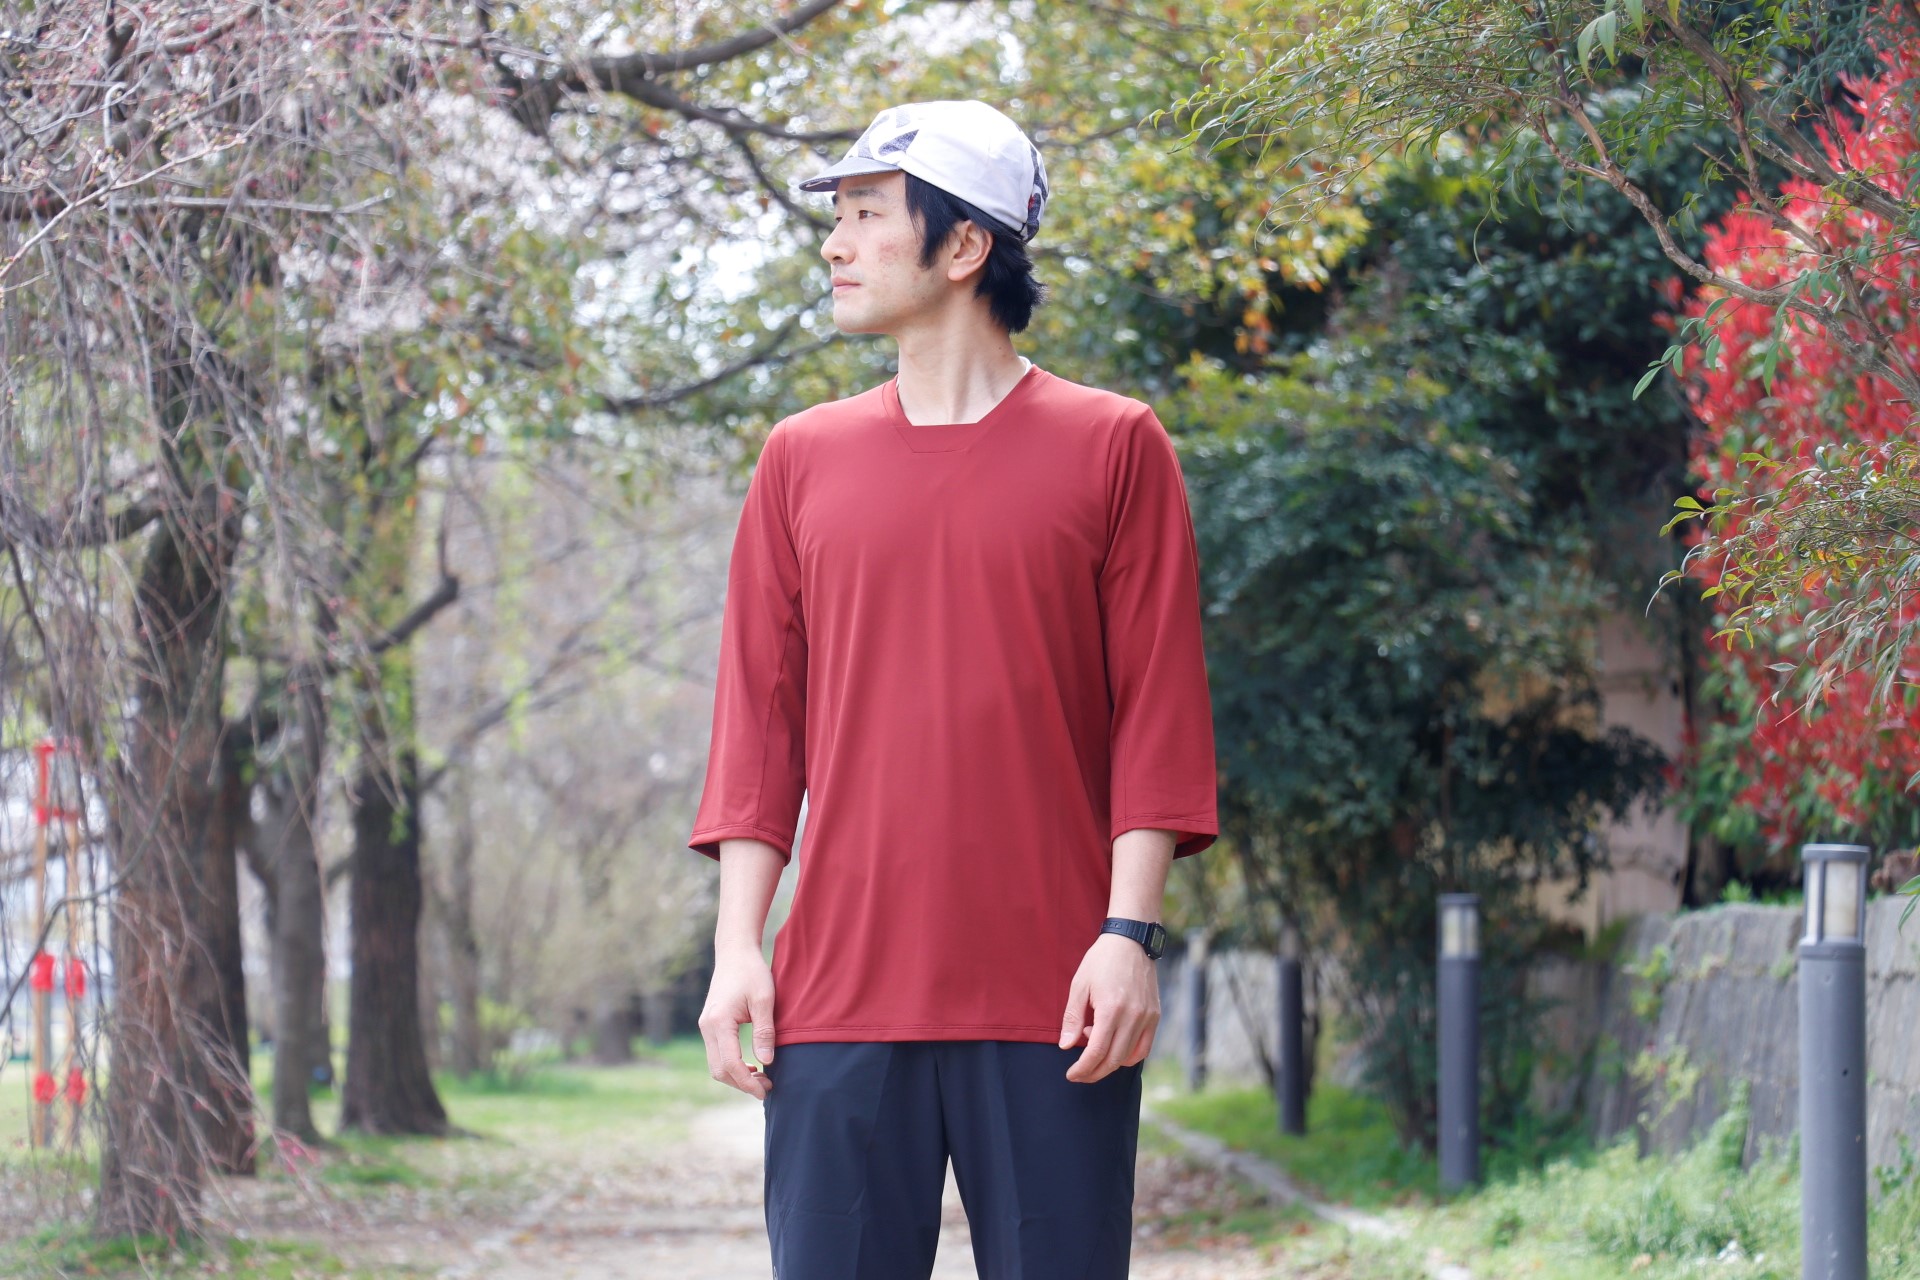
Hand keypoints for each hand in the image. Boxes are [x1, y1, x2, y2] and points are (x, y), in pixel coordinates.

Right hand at [698, 945, 775, 1099]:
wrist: (735, 953)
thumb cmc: (752, 972)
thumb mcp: (764, 999)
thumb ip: (764, 1031)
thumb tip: (767, 1063)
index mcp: (718, 1022)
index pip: (730, 1064)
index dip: (747, 1083)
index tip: (765, 1091)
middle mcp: (706, 1027)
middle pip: (719, 1070)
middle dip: (741, 1084)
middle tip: (767, 1087)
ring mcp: (705, 1026)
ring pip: (715, 1065)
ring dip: (736, 1076)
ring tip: (762, 1078)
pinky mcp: (709, 1025)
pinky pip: (717, 1054)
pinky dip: (731, 1065)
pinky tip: (751, 1066)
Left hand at [1058, 932, 1159, 1082]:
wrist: (1131, 940)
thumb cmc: (1101, 961)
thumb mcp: (1080, 985)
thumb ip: (1073, 1018)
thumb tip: (1065, 1046)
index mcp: (1111, 1009)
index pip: (1097, 1052)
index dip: (1083, 1068)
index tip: (1072, 1075)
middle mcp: (1133, 1017)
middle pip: (1113, 1060)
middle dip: (1094, 1072)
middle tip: (1080, 1073)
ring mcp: (1147, 1017)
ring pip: (1129, 1057)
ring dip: (1110, 1063)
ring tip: (1095, 1045)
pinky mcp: (1155, 1016)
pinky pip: (1144, 1047)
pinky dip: (1129, 1055)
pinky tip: (1114, 1044)